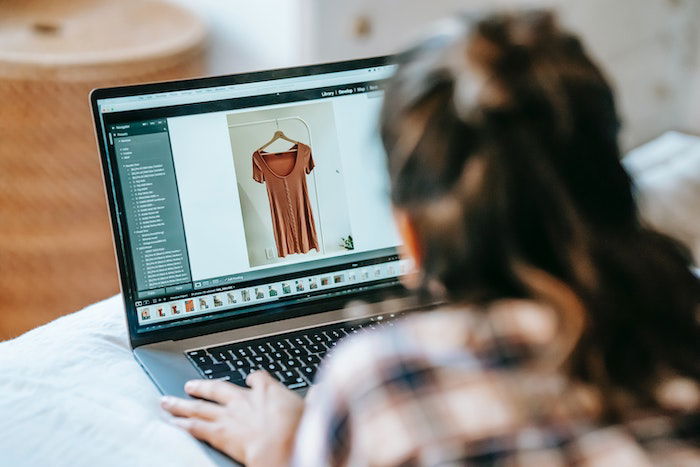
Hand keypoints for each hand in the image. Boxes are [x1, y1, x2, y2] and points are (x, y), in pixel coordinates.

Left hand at [161, 371, 303, 465]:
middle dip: (203, 387)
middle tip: (190, 385)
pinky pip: (197, 426)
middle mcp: (245, 399)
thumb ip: (317, 398)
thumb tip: (325, 390)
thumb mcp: (314, 410)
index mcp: (269, 390)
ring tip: (168, 402)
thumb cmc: (299, 429)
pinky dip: (183, 424)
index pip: (258, 378)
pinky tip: (174, 423)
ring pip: (201, 406)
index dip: (254, 379)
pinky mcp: (220, 433)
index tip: (252, 379)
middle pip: (219, 388)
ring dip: (183, 404)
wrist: (282, 446)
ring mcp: (230, 416)